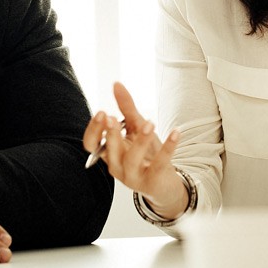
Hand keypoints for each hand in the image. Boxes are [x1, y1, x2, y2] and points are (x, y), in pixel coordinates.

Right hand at [82, 82, 187, 217]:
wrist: (165, 183)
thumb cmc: (147, 154)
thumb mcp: (136, 128)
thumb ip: (126, 108)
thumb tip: (116, 84)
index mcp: (109, 154)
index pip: (91, 144)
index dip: (93, 130)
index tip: (102, 112)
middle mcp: (117, 167)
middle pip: (109, 152)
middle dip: (111, 134)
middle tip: (113, 117)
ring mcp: (133, 177)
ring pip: (131, 160)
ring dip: (140, 141)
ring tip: (149, 123)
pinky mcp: (152, 181)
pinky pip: (159, 164)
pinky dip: (168, 147)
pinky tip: (176, 132)